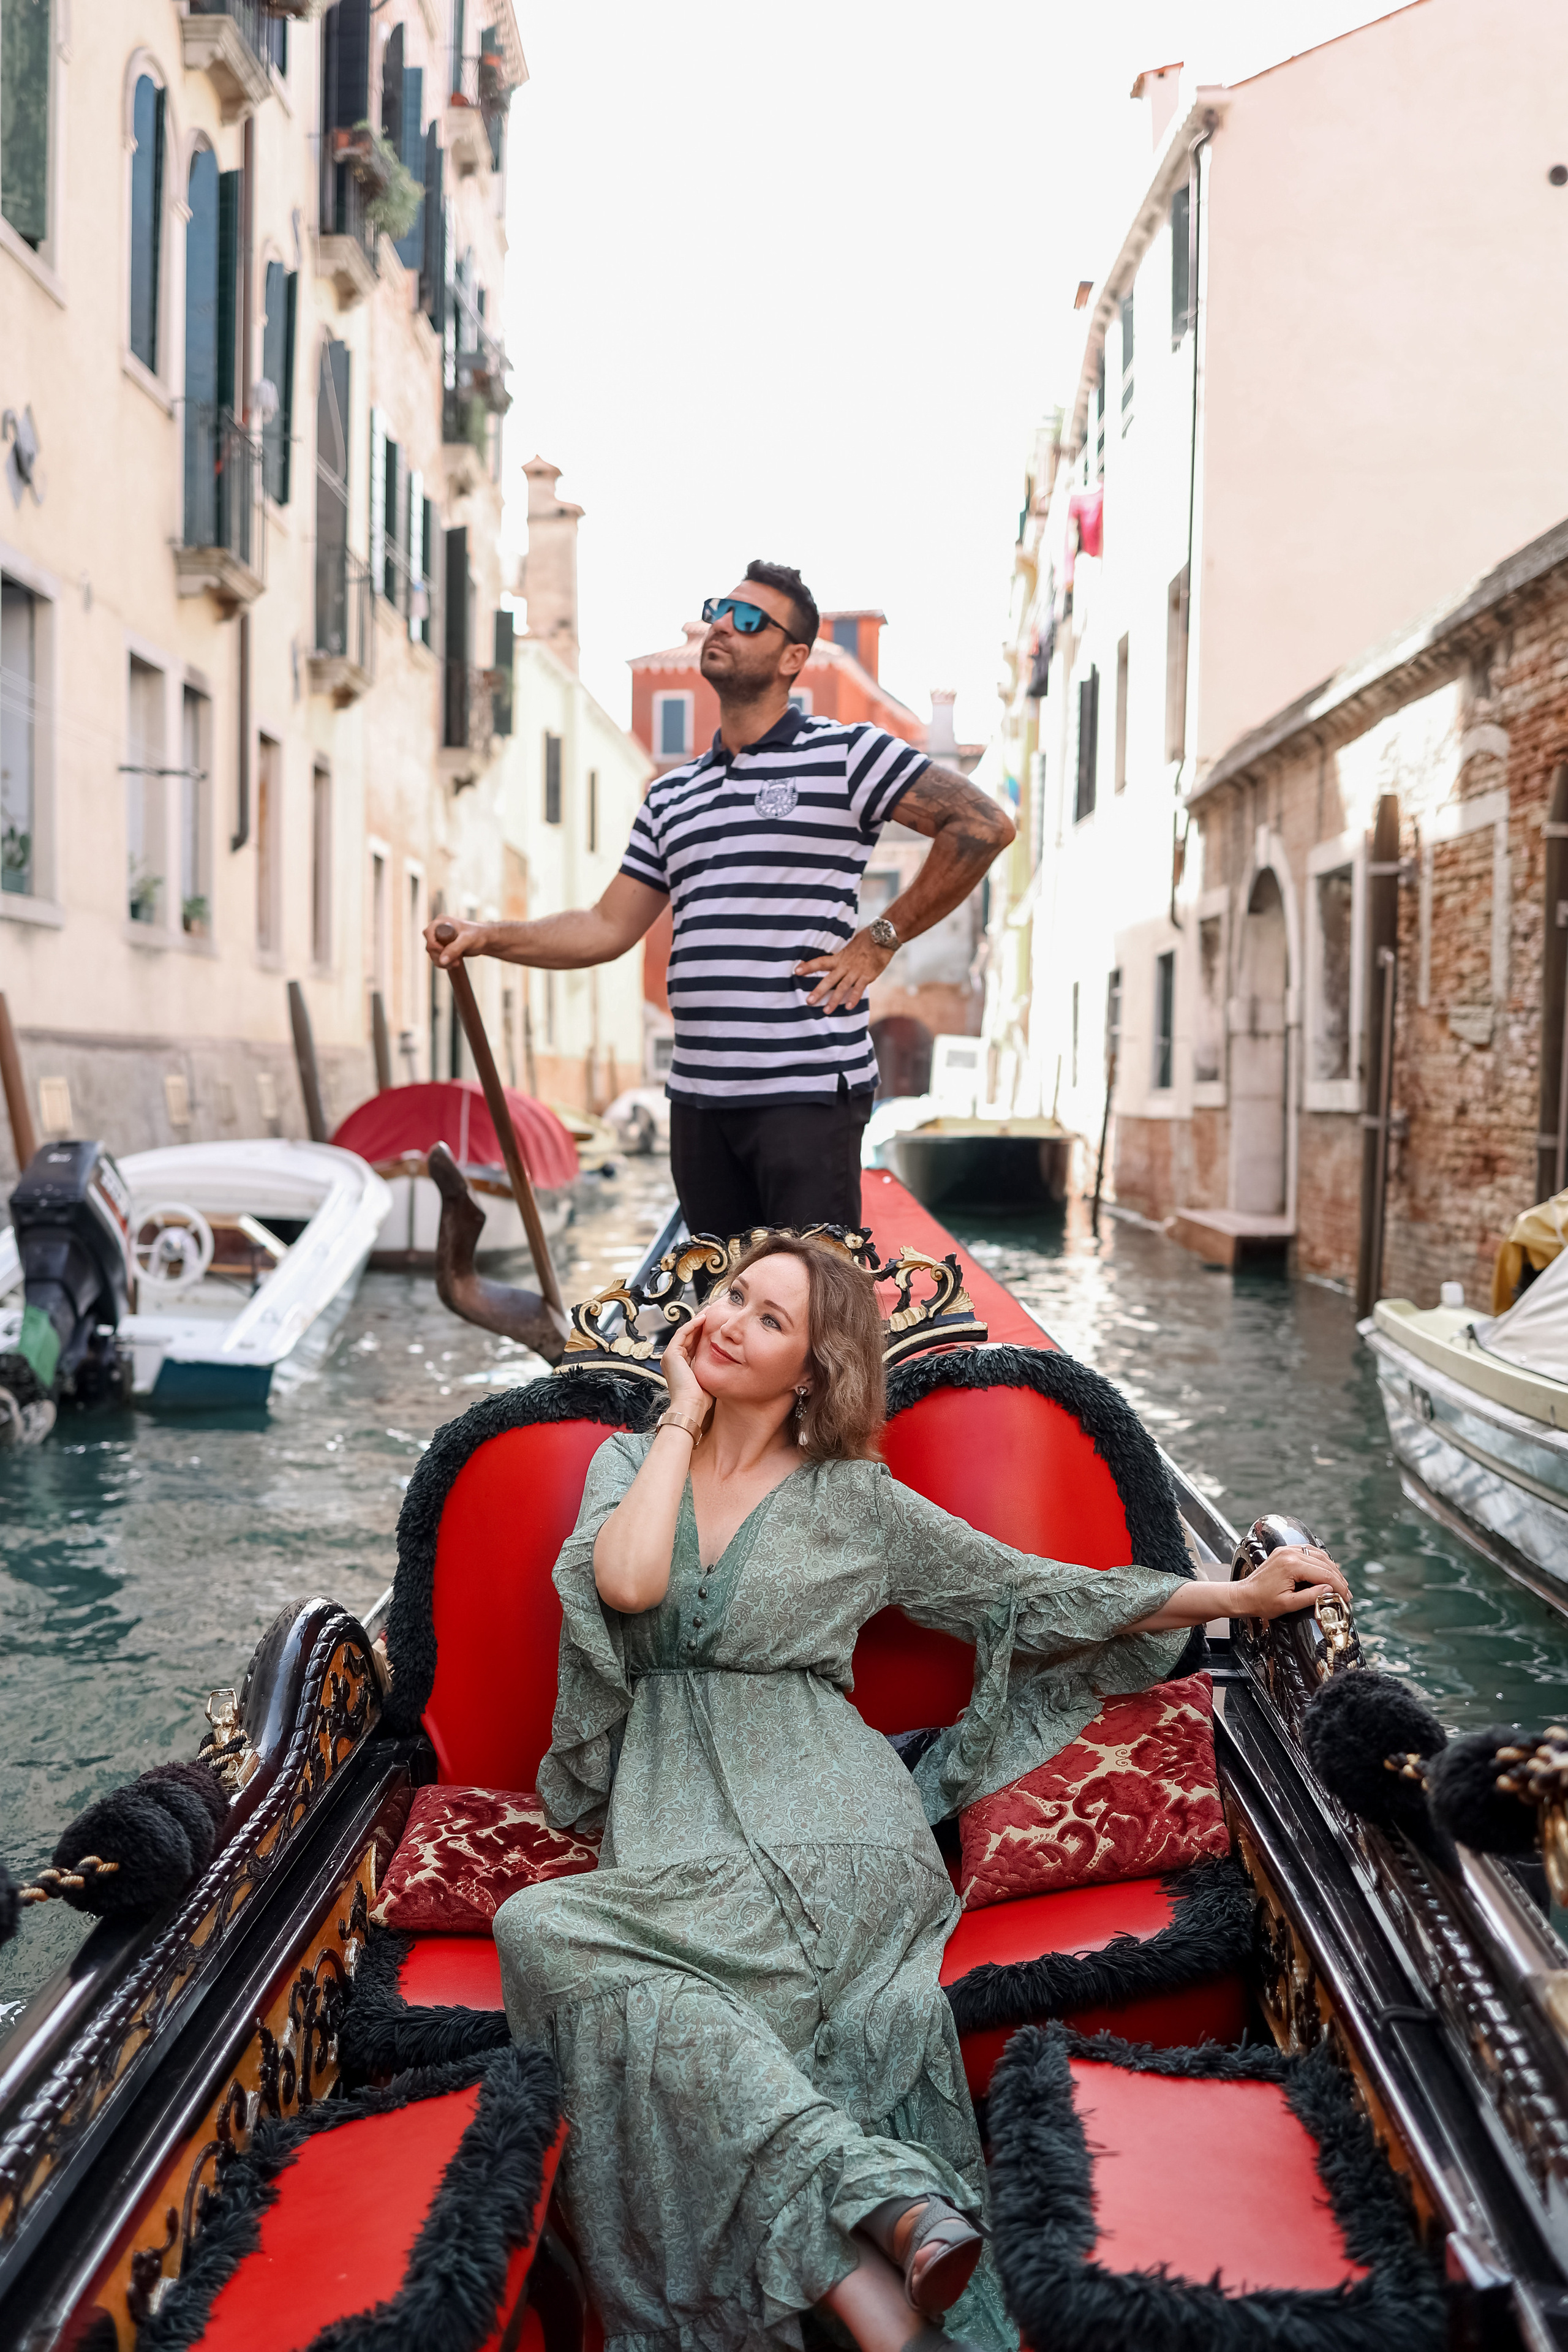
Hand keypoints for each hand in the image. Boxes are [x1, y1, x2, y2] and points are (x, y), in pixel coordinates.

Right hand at [425, 916, 488, 969]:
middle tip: (456, 962)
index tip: (449, 954)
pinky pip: (437, 958)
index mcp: (441, 921)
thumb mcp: (467, 941)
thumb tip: (442, 960)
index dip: (436, 948)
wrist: (486, 940)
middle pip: (430, 947)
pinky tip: (455, 963)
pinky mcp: (443, 947)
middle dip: (441, 957)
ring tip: (457, 962)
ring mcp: (439, 938)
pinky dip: (444, 963)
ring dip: (443, 962)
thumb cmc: (479, 936)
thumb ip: (454, 949)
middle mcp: (437, 929)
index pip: (429, 936)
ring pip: (432, 954)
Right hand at [661, 1313, 715, 1426]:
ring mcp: (670, 1356)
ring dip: (697, 1321)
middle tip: (712, 1312)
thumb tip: (727, 1361)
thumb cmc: (701, 1399)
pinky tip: (703, 1319)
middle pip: (688, 1336)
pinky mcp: (671, 1354)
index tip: (715, 1324)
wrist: (691, 1407)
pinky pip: (682, 1334)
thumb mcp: (708, 1378)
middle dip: (700, 1324)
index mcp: (682, 1366)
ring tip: (709, 1311)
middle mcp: (674, 1360)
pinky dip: (692, 1325)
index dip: (703, 1333)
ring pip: (685, 1333)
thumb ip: (712, 1367)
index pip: (693, 1344)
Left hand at [795, 928, 896, 1014]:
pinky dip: (853, 998)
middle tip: (808, 1001)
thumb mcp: (850, 945)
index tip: (796, 971)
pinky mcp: (867, 976)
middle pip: (829, 980)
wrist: (884, 936)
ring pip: (842, 988)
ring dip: (834, 1000)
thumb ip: (842, 956)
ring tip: (826, 1011)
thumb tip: (835, 961)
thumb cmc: (867, 939)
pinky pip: (859, 989)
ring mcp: (856, 972)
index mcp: (840, 957)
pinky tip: (849, 1007)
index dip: (809, 966)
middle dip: (818, 991)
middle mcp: (845, 965)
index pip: (821, 962)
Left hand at [1233, 1545, 1351, 1620]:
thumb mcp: (1289, 1604)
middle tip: (1346, 1593)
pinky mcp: (1285, 1552)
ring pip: (1319, 1555)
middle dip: (1338, 1579)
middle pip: (1324, 1563)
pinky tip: (1327, 1571)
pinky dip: (1321, 1561)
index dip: (1339, 1587)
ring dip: (1331, 1569)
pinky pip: (1309, 1552)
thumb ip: (1311, 1597)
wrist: (1244, 1595)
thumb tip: (1330, 1590)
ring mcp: (1287, 1550)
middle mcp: (1290, 1553)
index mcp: (1291, 1565)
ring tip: (1340, 1584)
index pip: (1324, 1574)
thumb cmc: (1262, 1602)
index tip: (1346, 1598)